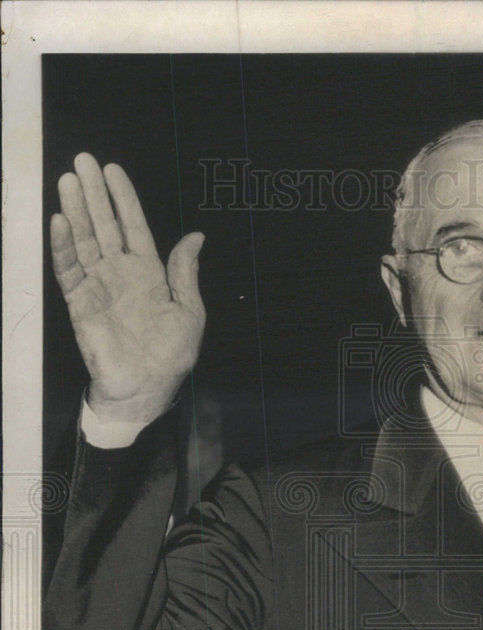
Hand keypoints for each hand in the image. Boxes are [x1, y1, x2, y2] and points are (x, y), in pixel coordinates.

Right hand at [51, 153, 205, 423]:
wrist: (147, 388)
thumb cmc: (171, 355)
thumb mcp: (189, 310)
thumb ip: (186, 272)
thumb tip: (195, 236)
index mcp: (148, 273)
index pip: (133, 227)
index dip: (123, 199)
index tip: (113, 170)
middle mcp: (120, 274)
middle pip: (103, 225)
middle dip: (94, 194)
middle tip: (82, 161)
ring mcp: (98, 286)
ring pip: (83, 240)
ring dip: (75, 210)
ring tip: (68, 180)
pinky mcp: (80, 303)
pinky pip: (69, 269)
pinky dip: (63, 245)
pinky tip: (59, 220)